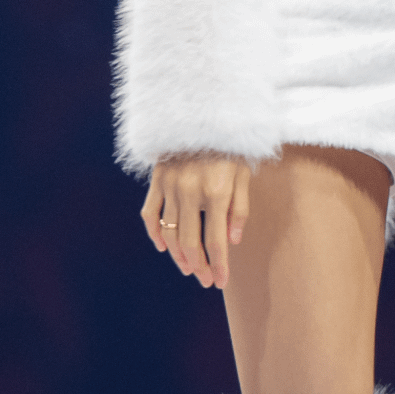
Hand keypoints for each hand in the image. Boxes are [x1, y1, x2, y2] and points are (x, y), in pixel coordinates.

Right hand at [141, 155, 250, 289]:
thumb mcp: (244, 173)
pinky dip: (154, 233)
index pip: (216, 241)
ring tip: (188, 268)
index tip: (220, 282)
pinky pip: (150, 213)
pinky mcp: (157, 179)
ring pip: (170, 232)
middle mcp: (190, 191)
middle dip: (198, 266)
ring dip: (178, 255)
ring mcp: (170, 185)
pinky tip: (163, 246)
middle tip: (204, 280)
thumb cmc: (232, 144)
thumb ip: (239, 208)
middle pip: (190, 242)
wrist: (206, 111)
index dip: (218, 266)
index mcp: (216, 191)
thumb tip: (233, 242)